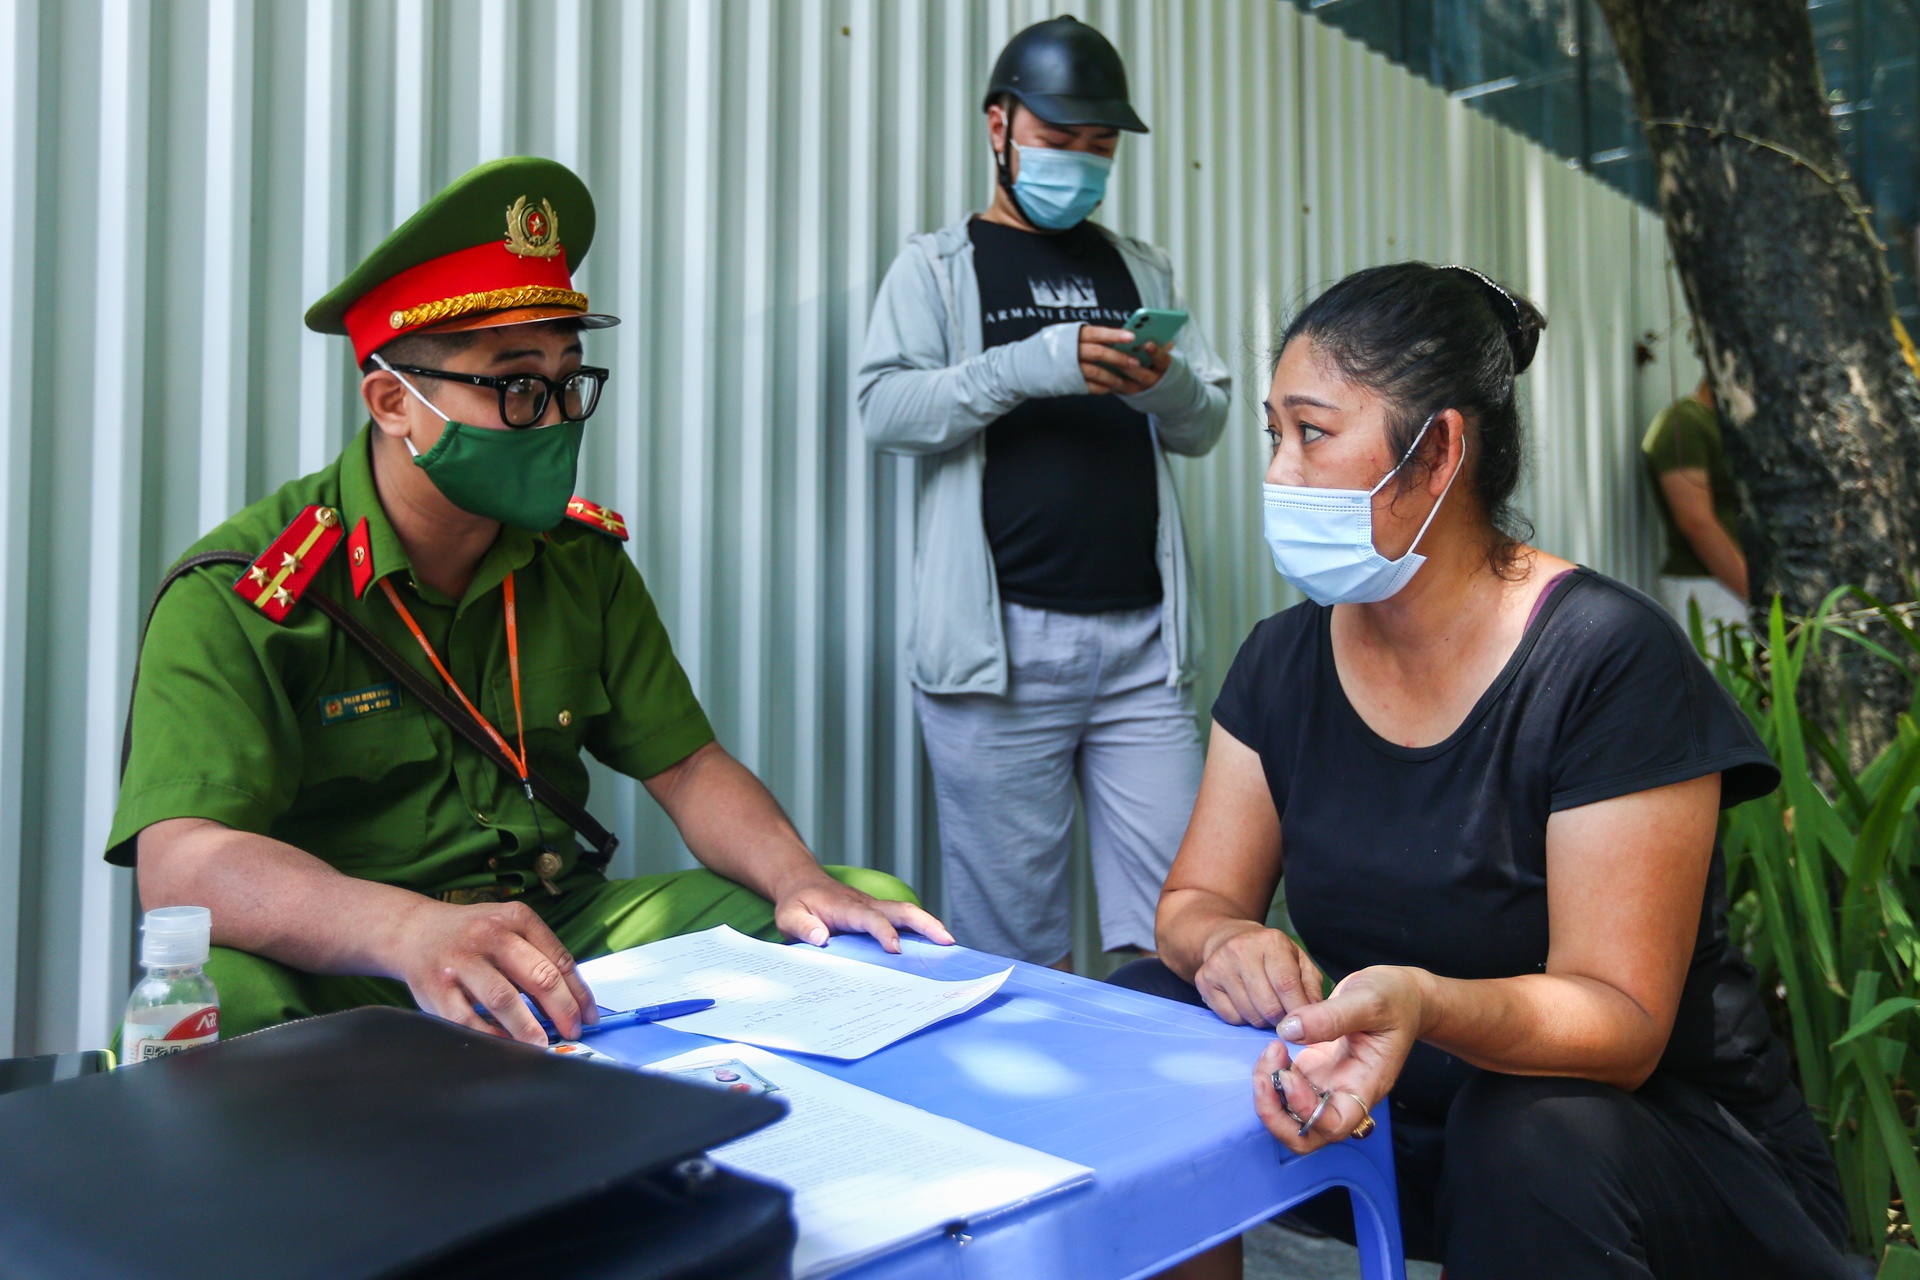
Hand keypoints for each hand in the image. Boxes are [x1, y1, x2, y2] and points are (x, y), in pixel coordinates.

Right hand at [389, 898, 596, 1045]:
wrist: (413, 932)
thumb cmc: (472, 935)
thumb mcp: (508, 929)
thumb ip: (538, 957)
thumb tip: (573, 1002)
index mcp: (516, 918)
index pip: (559, 959)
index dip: (578, 993)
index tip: (588, 1017)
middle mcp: (490, 935)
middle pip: (539, 977)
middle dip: (562, 1011)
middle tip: (572, 1033)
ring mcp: (462, 962)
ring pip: (504, 999)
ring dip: (529, 1028)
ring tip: (543, 1045)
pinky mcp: (437, 989)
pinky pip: (469, 1020)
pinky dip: (491, 1036)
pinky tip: (506, 1046)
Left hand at [774, 873, 954, 952]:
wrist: (803, 885)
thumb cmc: (798, 904)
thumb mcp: (789, 917)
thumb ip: (803, 927)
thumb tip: (821, 938)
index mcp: (846, 908)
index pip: (870, 918)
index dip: (884, 932)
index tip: (895, 949)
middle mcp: (866, 905)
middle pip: (902, 910)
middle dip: (926, 923)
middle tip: (946, 941)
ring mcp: (875, 908)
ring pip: (907, 913)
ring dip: (930, 926)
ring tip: (950, 944)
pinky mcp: (879, 914)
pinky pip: (903, 921)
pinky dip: (922, 930)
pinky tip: (934, 947)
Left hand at [1078, 325, 1172, 394]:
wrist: (1153, 380)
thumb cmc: (1154, 356)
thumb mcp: (1159, 346)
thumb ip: (1155, 338)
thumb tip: (1146, 326)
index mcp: (1163, 367)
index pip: (1163, 360)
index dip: (1156, 353)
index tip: (1148, 343)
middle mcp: (1152, 381)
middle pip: (1143, 375)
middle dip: (1130, 364)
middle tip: (1119, 353)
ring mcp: (1138, 389)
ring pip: (1126, 384)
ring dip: (1114, 373)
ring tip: (1103, 359)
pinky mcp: (1124, 392)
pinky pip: (1113, 388)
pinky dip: (1104, 380)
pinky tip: (1095, 368)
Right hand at [1194, 921, 1324, 1028]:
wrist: (1227, 938)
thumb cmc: (1270, 955)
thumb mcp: (1298, 961)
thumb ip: (1311, 987)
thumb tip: (1314, 1016)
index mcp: (1271, 942)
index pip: (1287, 985)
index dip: (1298, 1011)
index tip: (1304, 1025)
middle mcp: (1241, 949)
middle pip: (1268, 1005)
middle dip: (1281, 1019)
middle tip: (1284, 1017)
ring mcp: (1219, 965)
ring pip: (1250, 1014)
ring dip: (1262, 1020)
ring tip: (1265, 1008)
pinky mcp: (1203, 980)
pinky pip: (1230, 1017)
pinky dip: (1242, 1019)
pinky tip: (1245, 1004)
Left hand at [1251, 965, 1424, 1154]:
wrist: (1400, 995)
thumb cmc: (1394, 1000)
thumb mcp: (1369, 1001)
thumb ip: (1331, 1016)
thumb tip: (1289, 1031)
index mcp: (1365, 1085)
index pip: (1335, 1124)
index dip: (1305, 1110)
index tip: (1288, 1074)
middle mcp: (1343, 1093)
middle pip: (1305, 1135)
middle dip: (1275, 1115)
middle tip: (1263, 1076)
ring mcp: (1325, 1084)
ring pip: (1289, 1115)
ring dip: (1268, 1094)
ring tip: (1270, 1051)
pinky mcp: (1312, 1071)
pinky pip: (1284, 1089)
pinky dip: (1270, 1075)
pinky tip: (1274, 1048)